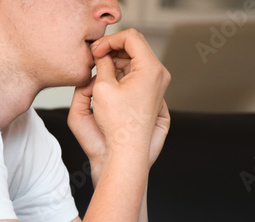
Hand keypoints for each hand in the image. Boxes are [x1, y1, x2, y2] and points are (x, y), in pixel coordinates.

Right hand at [68, 29, 170, 180]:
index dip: (109, 40)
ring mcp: (158, 84)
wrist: (128, 151)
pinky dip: (123, 72)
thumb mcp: (103, 87)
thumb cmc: (117, 124)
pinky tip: (109, 81)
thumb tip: (102, 54)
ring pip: (136, 60)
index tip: (95, 51)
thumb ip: (103, 63)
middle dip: (113, 48)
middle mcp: (159, 74)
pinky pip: (137, 73)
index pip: (131, 37)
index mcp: (151, 68)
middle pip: (135, 46)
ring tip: (99, 71)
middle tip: (95, 57)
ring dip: (117, 60)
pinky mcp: (153, 93)